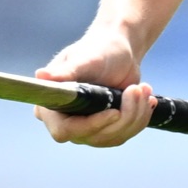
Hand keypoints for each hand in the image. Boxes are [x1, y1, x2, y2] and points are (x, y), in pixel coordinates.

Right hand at [33, 26, 156, 147]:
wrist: (119, 52)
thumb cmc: (98, 50)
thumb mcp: (84, 59)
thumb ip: (65, 72)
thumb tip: (41, 75)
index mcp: (51, 105)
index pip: (64, 130)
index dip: (90, 125)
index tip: (114, 112)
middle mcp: (65, 121)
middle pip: (94, 137)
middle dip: (122, 116)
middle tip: (137, 89)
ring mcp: (86, 128)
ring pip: (113, 138)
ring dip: (134, 115)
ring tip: (143, 89)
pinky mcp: (105, 129)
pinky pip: (124, 134)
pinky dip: (139, 118)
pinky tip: (146, 100)